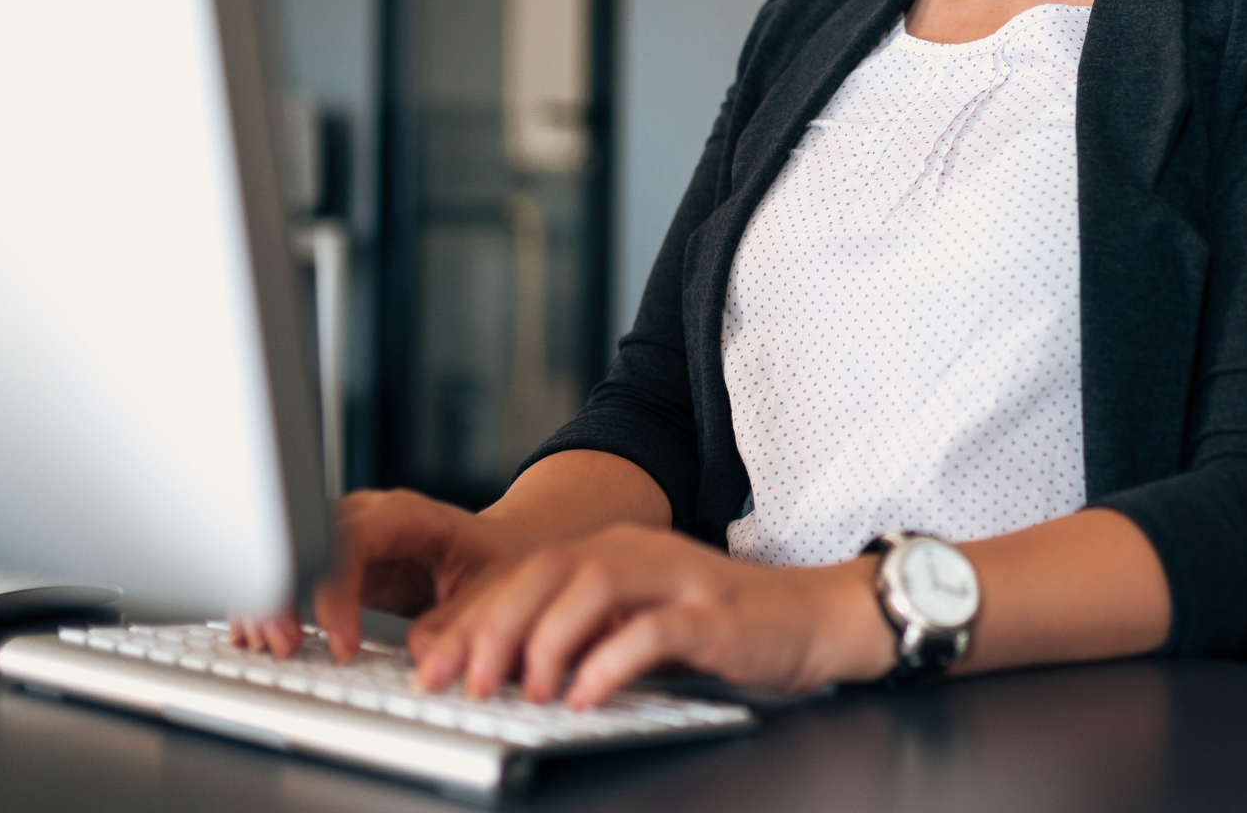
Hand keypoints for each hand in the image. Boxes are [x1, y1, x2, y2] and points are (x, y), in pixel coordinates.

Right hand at [230, 488, 534, 660]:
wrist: (501, 549)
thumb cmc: (498, 561)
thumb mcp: (492, 591)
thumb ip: (458, 621)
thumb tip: (423, 655)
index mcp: (406, 515)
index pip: (353, 541)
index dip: (338, 591)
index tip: (342, 643)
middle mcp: (368, 517)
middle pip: (306, 540)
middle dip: (285, 592)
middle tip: (283, 646)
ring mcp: (346, 537)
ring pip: (288, 554)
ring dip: (269, 599)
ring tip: (266, 645)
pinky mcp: (336, 564)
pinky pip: (292, 575)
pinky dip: (271, 603)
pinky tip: (256, 633)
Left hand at [404, 524, 892, 706]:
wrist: (815, 617)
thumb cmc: (722, 626)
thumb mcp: (635, 623)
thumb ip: (576, 634)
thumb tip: (494, 665)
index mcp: (612, 550)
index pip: (521, 573)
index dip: (469, 619)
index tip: (431, 667)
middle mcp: (638, 552)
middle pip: (546, 571)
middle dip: (492, 628)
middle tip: (463, 683)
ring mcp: (677, 578)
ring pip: (591, 586)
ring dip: (546, 640)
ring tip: (526, 691)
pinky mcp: (713, 614)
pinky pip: (652, 630)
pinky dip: (610, 662)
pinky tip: (585, 695)